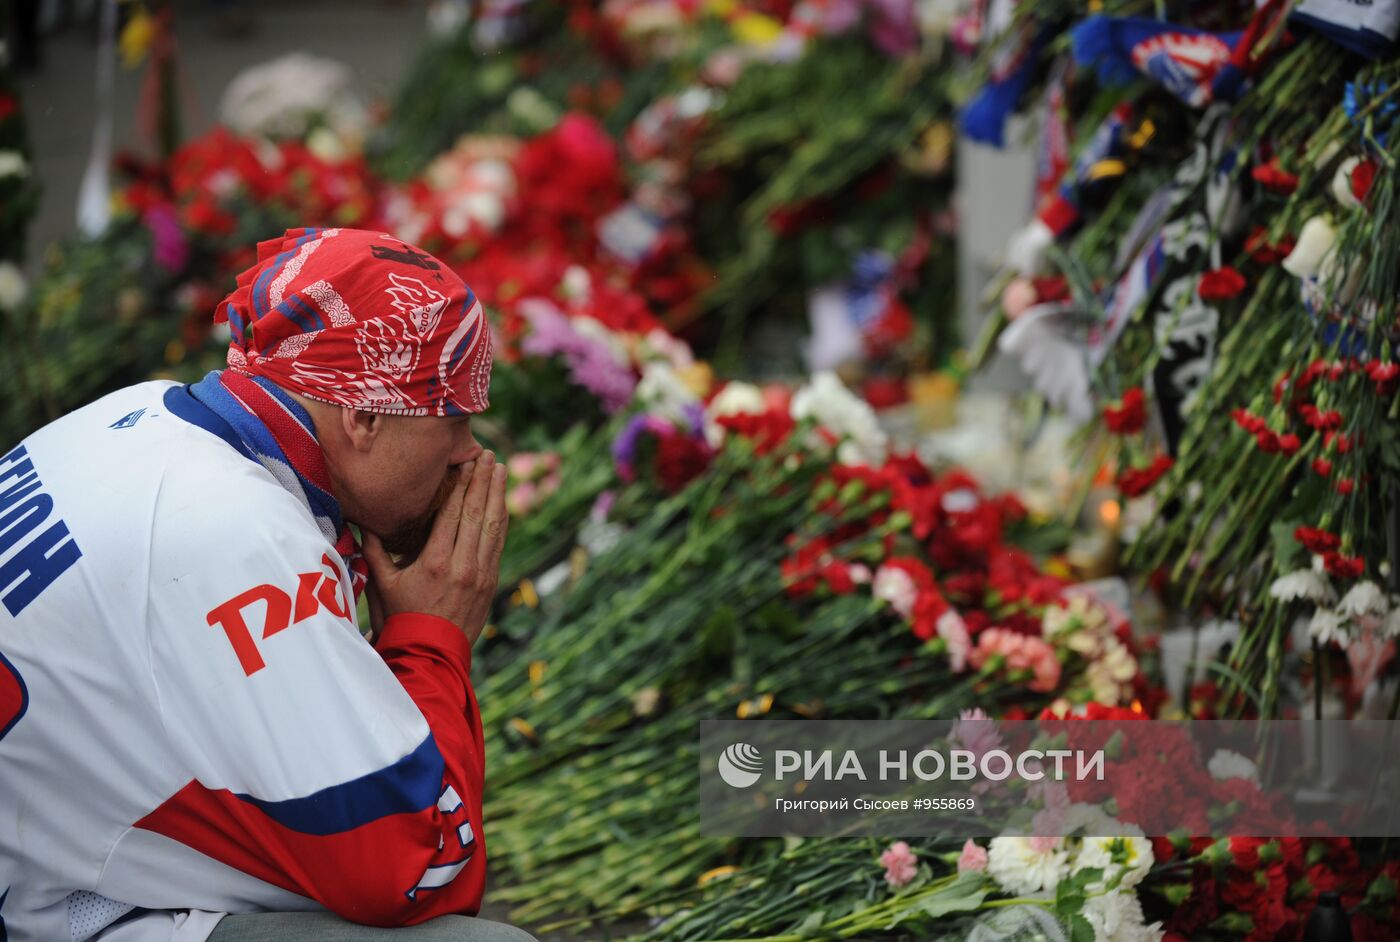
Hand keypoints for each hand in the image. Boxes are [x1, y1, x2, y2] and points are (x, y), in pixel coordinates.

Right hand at [362, 452, 509, 645]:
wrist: (428, 656)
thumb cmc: (400, 619)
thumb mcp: (382, 584)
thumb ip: (375, 550)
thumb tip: (361, 520)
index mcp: (435, 561)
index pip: (453, 513)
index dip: (462, 484)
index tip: (468, 462)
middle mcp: (462, 565)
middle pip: (477, 513)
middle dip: (483, 481)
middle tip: (488, 455)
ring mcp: (480, 574)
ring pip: (493, 527)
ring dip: (497, 496)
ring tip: (499, 471)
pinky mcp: (490, 584)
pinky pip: (497, 545)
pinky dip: (501, 522)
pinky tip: (502, 505)